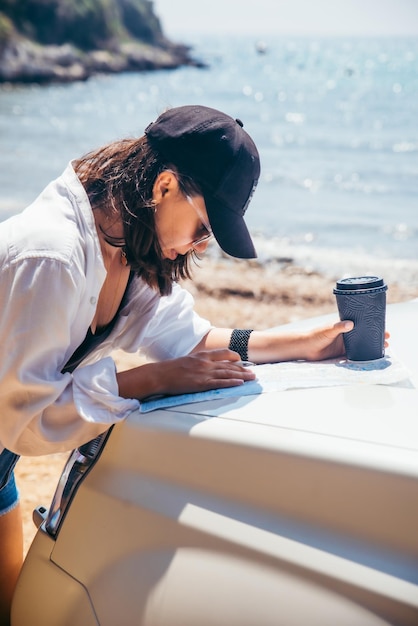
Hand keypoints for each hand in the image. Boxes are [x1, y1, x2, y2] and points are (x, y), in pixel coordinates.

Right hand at [118, 349, 255, 399]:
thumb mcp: (186, 361)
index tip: (241, 360)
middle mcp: (205, 362)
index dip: (234, 357)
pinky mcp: (202, 384)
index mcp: (201, 356)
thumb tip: (203, 367)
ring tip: (252, 378)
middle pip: (229, 365)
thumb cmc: (170, 369)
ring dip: (242, 375)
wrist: (160, 375)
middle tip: (253, 372)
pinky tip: (240, 383)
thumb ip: (197, 362)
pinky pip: (220, 383)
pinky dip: (231, 383)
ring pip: (227, 373)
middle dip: (243, 368)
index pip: (223, 354)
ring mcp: (204, 373)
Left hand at [302, 321, 389, 360]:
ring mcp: (344, 345)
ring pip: (361, 345)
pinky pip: (354, 355)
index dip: (372, 326)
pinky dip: (362, 356)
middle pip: (364, 335)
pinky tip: (371, 358)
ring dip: (371, 347)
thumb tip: (351, 324)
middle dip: (375, 337)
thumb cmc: (315, 335)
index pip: (361, 324)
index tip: (383, 328)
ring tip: (383, 349)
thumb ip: (339, 327)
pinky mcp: (341, 354)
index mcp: (344, 326)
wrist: (305, 348)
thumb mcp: (328, 330)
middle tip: (387, 340)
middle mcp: (346, 335)